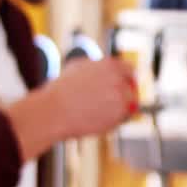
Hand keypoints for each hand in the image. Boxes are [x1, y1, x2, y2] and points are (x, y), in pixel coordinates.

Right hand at [3, 57, 135, 160]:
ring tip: (95, 114)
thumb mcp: (77, 67)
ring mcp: (122, 95)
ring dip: (118, 111)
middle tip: (114, 105)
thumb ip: (95, 66)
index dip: (126, 80)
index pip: (129, 70)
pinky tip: (95, 121)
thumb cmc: (60, 91)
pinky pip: (122, 119)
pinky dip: (112, 122)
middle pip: (132, 89)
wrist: (54, 110)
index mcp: (109, 64)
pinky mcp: (121, 113)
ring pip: (129, 105)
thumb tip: (102, 67)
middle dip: (125, 96)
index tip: (124, 88)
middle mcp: (118, 78)